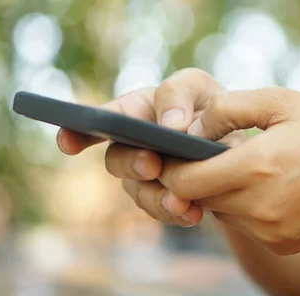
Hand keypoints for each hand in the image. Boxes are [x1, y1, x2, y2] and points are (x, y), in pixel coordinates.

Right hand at [56, 68, 243, 226]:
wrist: (233, 140)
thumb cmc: (206, 105)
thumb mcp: (195, 86)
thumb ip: (177, 94)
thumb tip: (171, 125)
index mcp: (131, 114)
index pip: (96, 122)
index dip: (75, 132)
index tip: (66, 141)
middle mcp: (132, 148)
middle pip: (117, 161)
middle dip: (132, 165)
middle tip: (152, 165)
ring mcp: (148, 178)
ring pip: (141, 193)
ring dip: (158, 198)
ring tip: (180, 201)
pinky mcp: (169, 199)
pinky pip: (166, 211)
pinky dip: (179, 214)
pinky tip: (194, 213)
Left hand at [127, 87, 299, 254]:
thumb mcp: (284, 102)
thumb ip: (231, 106)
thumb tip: (193, 125)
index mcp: (258, 166)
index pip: (185, 180)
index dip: (171, 165)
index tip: (173, 150)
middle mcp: (259, 207)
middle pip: (198, 197)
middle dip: (196, 175)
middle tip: (211, 152)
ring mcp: (270, 231)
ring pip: (220, 211)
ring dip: (221, 190)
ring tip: (248, 165)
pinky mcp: (280, 244)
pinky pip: (244, 224)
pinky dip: (245, 205)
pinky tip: (269, 185)